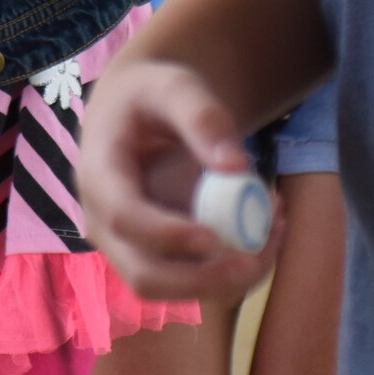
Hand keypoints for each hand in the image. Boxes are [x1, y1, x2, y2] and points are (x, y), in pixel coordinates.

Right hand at [77, 57, 279, 300]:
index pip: (125, 217)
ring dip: (224, 277)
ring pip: (171, 288)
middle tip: (255, 260)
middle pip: (143, 275)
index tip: (216, 238)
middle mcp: (104, 221)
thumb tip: (237, 167)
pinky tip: (265, 234)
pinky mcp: (152, 256)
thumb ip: (202, 117)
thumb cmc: (149, 95)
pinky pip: (188, 277)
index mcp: (100, 174)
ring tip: (273, 233)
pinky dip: (228, 269)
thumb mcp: (174, 86)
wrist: (131, 111)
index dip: (168, 235)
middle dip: (202, 279)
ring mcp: (126, 245)